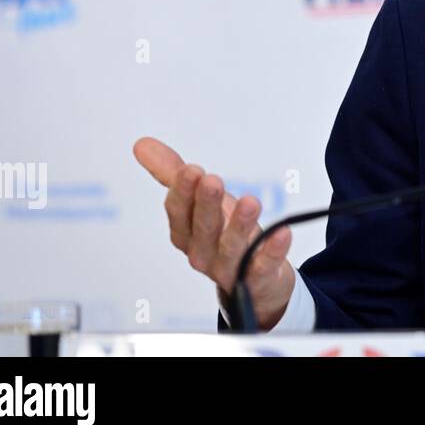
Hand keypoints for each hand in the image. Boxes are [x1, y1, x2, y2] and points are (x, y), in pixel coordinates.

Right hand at [133, 136, 294, 330]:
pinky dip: (272, 250)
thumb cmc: (223, 233)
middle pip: (204, 228)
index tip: (190, 169)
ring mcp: (230, 268)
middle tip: (211, 181)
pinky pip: (263, 266)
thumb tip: (142, 144)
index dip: (183, 191)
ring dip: (239, 226)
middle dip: (206, 205)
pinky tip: (282, 233)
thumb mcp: (199, 200)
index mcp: (187, 232)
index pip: (179, 211)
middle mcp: (203, 252)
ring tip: (251, 202)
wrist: (252, 279)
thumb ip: (173, 173)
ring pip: (231, 248)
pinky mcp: (258, 277)